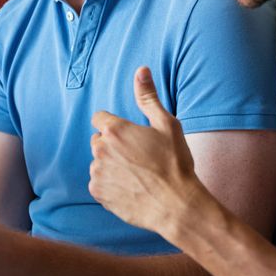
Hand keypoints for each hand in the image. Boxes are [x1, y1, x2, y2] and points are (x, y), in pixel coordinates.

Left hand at [89, 66, 208, 234]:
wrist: (177, 206)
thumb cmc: (175, 163)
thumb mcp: (167, 125)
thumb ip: (148, 96)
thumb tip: (141, 70)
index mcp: (115, 130)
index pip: (99, 118)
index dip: (114, 124)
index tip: (129, 134)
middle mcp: (101, 150)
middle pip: (98, 140)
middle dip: (112, 144)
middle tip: (138, 156)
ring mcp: (98, 173)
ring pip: (99, 162)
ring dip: (111, 165)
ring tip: (137, 174)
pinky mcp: (98, 193)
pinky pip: (99, 183)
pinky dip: (111, 184)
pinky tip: (131, 187)